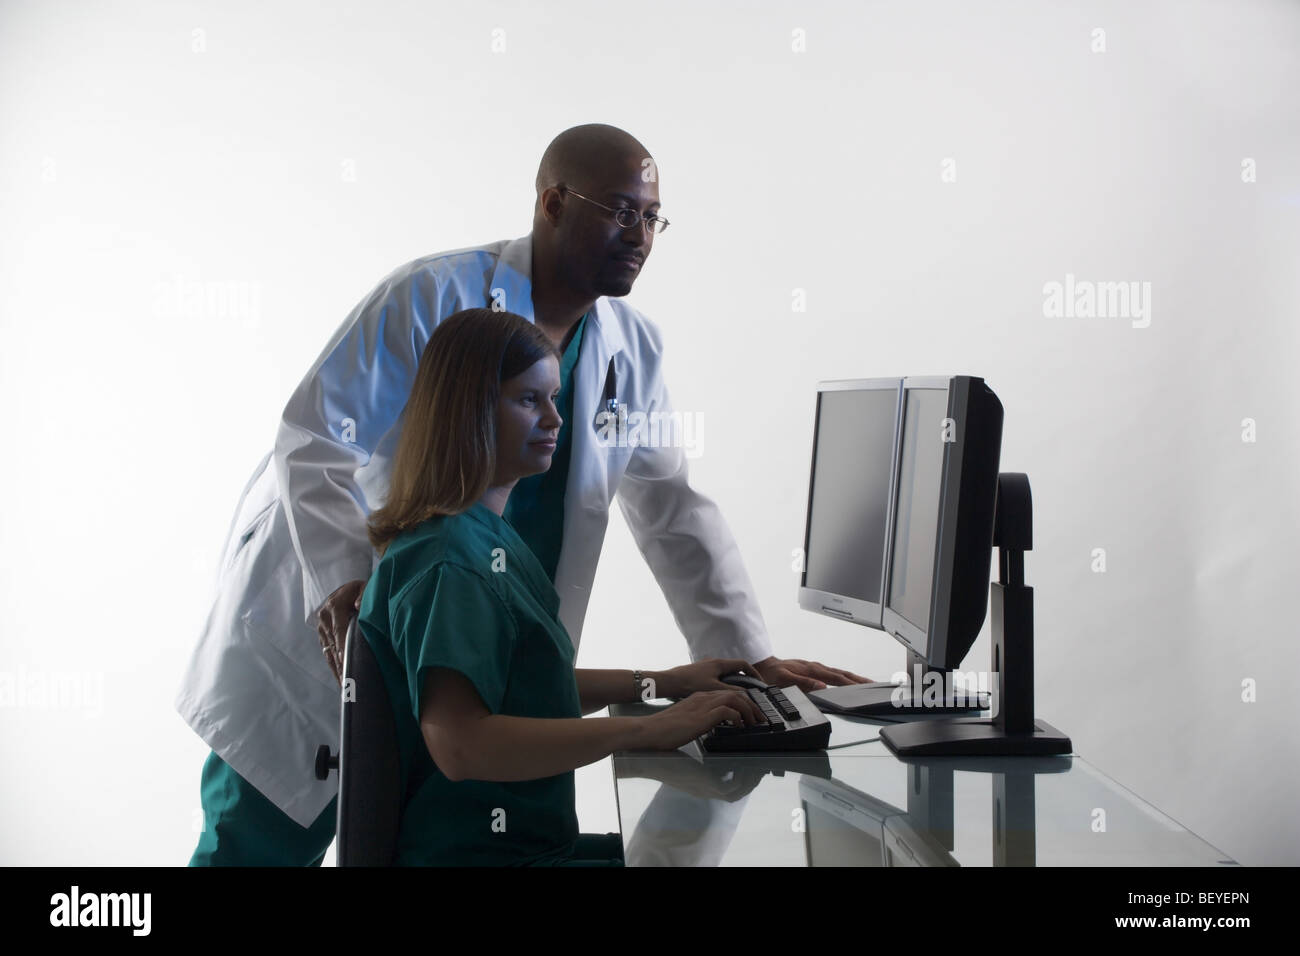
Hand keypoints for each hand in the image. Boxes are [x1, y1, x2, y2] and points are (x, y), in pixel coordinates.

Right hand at [316, 579, 365, 683]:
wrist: (345, 591)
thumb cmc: (359, 590)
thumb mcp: (363, 587)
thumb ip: (363, 595)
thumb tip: (358, 605)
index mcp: (334, 606)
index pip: (339, 629)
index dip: (342, 645)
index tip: (345, 660)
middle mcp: (324, 619)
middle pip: (334, 645)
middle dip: (341, 664)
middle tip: (349, 682)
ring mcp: (322, 630)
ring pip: (330, 653)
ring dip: (338, 670)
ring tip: (347, 688)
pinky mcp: (323, 638)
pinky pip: (328, 656)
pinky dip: (336, 668)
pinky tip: (342, 682)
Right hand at [640, 690, 765, 750]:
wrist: (650, 730)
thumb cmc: (664, 730)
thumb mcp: (686, 722)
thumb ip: (699, 720)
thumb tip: (712, 727)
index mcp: (699, 698)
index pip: (727, 693)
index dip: (742, 702)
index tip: (750, 713)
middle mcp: (703, 697)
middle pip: (735, 692)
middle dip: (751, 705)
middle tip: (760, 718)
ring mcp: (703, 705)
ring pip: (735, 698)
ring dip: (749, 710)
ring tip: (755, 722)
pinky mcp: (702, 715)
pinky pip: (728, 710)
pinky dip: (738, 717)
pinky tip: (740, 726)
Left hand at [657, 658, 760, 697]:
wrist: (669, 682)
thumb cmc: (689, 683)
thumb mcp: (714, 688)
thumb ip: (731, 690)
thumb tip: (745, 693)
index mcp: (719, 663)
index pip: (743, 664)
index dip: (754, 673)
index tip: (759, 683)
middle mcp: (714, 662)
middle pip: (736, 668)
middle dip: (745, 679)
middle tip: (751, 691)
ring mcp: (707, 666)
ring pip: (726, 673)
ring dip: (734, 682)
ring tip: (738, 695)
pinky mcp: (700, 672)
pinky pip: (718, 676)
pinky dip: (724, 683)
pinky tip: (721, 695)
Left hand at [751, 656, 871, 692]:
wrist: (763, 666)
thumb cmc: (772, 674)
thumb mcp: (785, 680)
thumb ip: (804, 683)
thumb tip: (822, 686)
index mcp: (813, 670)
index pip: (837, 678)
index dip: (852, 683)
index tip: (866, 688)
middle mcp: (816, 667)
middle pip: (843, 674)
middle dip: (859, 679)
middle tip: (875, 685)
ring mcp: (816, 668)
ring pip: (839, 673)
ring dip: (854, 678)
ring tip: (868, 683)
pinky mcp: (813, 670)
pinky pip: (833, 674)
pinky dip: (844, 677)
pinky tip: (848, 681)